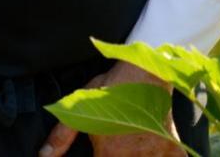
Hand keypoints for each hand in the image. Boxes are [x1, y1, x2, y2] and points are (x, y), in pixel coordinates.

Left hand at [40, 62, 183, 156]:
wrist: (147, 71)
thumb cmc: (111, 89)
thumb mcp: (81, 105)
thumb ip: (62, 134)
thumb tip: (44, 156)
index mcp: (109, 154)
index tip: (102, 151)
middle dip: (116, 156)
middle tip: (118, 143)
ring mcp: (157, 156)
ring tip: (131, 143)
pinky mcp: (175, 150)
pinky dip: (160, 156)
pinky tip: (150, 147)